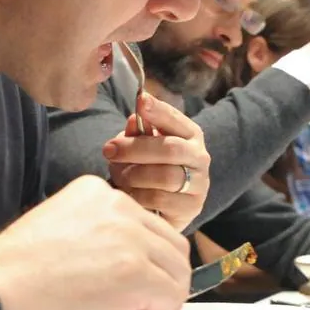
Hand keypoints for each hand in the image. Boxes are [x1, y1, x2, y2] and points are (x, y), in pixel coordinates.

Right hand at [0, 176, 191, 309]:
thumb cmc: (14, 276)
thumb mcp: (61, 232)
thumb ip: (98, 237)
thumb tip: (126, 269)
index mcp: (97, 191)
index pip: (146, 226)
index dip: (140, 261)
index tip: (115, 285)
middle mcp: (118, 205)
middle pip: (171, 245)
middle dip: (159, 281)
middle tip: (130, 309)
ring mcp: (129, 236)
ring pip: (177, 271)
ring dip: (158, 300)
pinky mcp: (135, 272)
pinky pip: (170, 296)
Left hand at [103, 93, 210, 231]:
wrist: (164, 206)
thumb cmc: (151, 168)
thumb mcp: (142, 147)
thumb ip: (138, 134)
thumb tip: (133, 120)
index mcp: (190, 135)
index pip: (176, 119)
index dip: (159, 110)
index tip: (141, 101)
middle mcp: (200, 157)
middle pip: (170, 149)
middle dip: (135, 148)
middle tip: (110, 151)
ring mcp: (198, 185)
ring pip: (165, 176)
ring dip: (134, 175)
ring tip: (118, 175)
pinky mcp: (190, 208)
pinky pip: (158, 200)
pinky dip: (137, 195)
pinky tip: (128, 193)